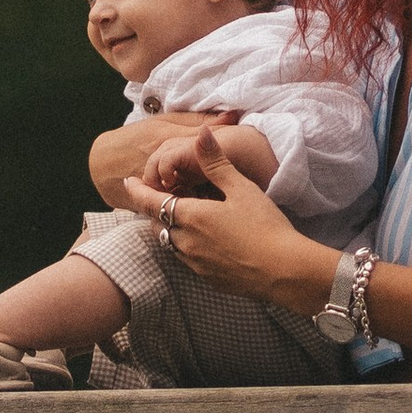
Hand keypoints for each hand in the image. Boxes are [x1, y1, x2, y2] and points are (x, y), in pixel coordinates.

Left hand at [121, 126, 329, 311]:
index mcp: (191, 217)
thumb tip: (200, 133)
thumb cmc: (264, 226)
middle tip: (157, 198)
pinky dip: (185, 246)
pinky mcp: (208, 279)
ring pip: (171, 244)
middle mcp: (186, 243)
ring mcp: (196, 264)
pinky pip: (187, 259)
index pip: (152, 203)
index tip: (127, 182)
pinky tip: (203, 240)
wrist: (283, 272)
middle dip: (154, 211)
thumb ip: (216, 162)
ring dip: (170, 229)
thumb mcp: (241, 188)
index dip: (137, 192)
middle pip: (158, 225)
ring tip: (180, 216)